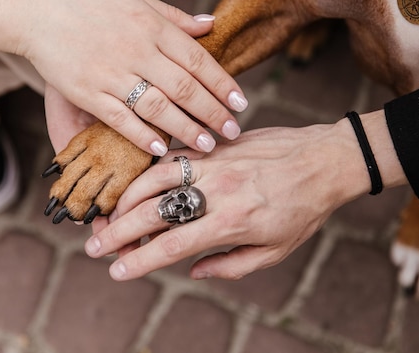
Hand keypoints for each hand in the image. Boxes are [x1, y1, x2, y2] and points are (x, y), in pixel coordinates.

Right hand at [0, 0, 247, 155]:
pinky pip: (120, 119)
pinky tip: (160, 148)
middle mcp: (136, 50)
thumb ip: (174, 16)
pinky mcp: (87, 92)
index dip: (222, 84)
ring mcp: (110, 73)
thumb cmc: (89, 1)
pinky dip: (141, 135)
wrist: (37, 9)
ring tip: (206, 145)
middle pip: (184, 87)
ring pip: (157, 107)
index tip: (240, 103)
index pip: (197, 59)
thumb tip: (211, 24)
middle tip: (232, 131)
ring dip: (185, 129)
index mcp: (151, 25)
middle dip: (212, 112)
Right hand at [85, 112, 406, 279]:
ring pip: (156, 178)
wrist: (324, 160)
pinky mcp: (214, 147)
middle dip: (119, 232)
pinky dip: (150, 171)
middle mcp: (216, 191)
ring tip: (110, 215)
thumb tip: (192, 271)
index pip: (173, 245)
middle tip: (95, 246)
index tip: (117, 271)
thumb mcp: (274, 250)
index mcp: (231, 222)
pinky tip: (136, 184)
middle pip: (155, 213)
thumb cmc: (302, 210)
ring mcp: (213, 164)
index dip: (140, 261)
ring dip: (127, 199)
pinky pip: (173, 157)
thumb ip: (230, 264)